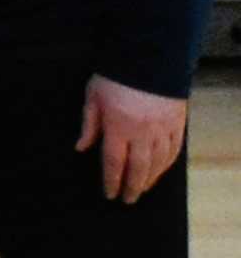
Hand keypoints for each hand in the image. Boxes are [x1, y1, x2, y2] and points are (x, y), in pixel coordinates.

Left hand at [78, 75, 185, 203]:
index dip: (111, 181)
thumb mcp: (93, 97)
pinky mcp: (177, 122)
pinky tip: (161, 170)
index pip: (113, 162)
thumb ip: (89, 125)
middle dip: (132, 186)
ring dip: (150, 178)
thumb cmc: (115, 76)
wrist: (150, 57)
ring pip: (158, 161)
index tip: (110, 194)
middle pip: (138, 168)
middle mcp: (142, 132)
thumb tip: (81, 148)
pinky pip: (174, 148)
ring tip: (143, 189)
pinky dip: (167, 163)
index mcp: (118, 127)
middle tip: (128, 200)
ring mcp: (163, 128)